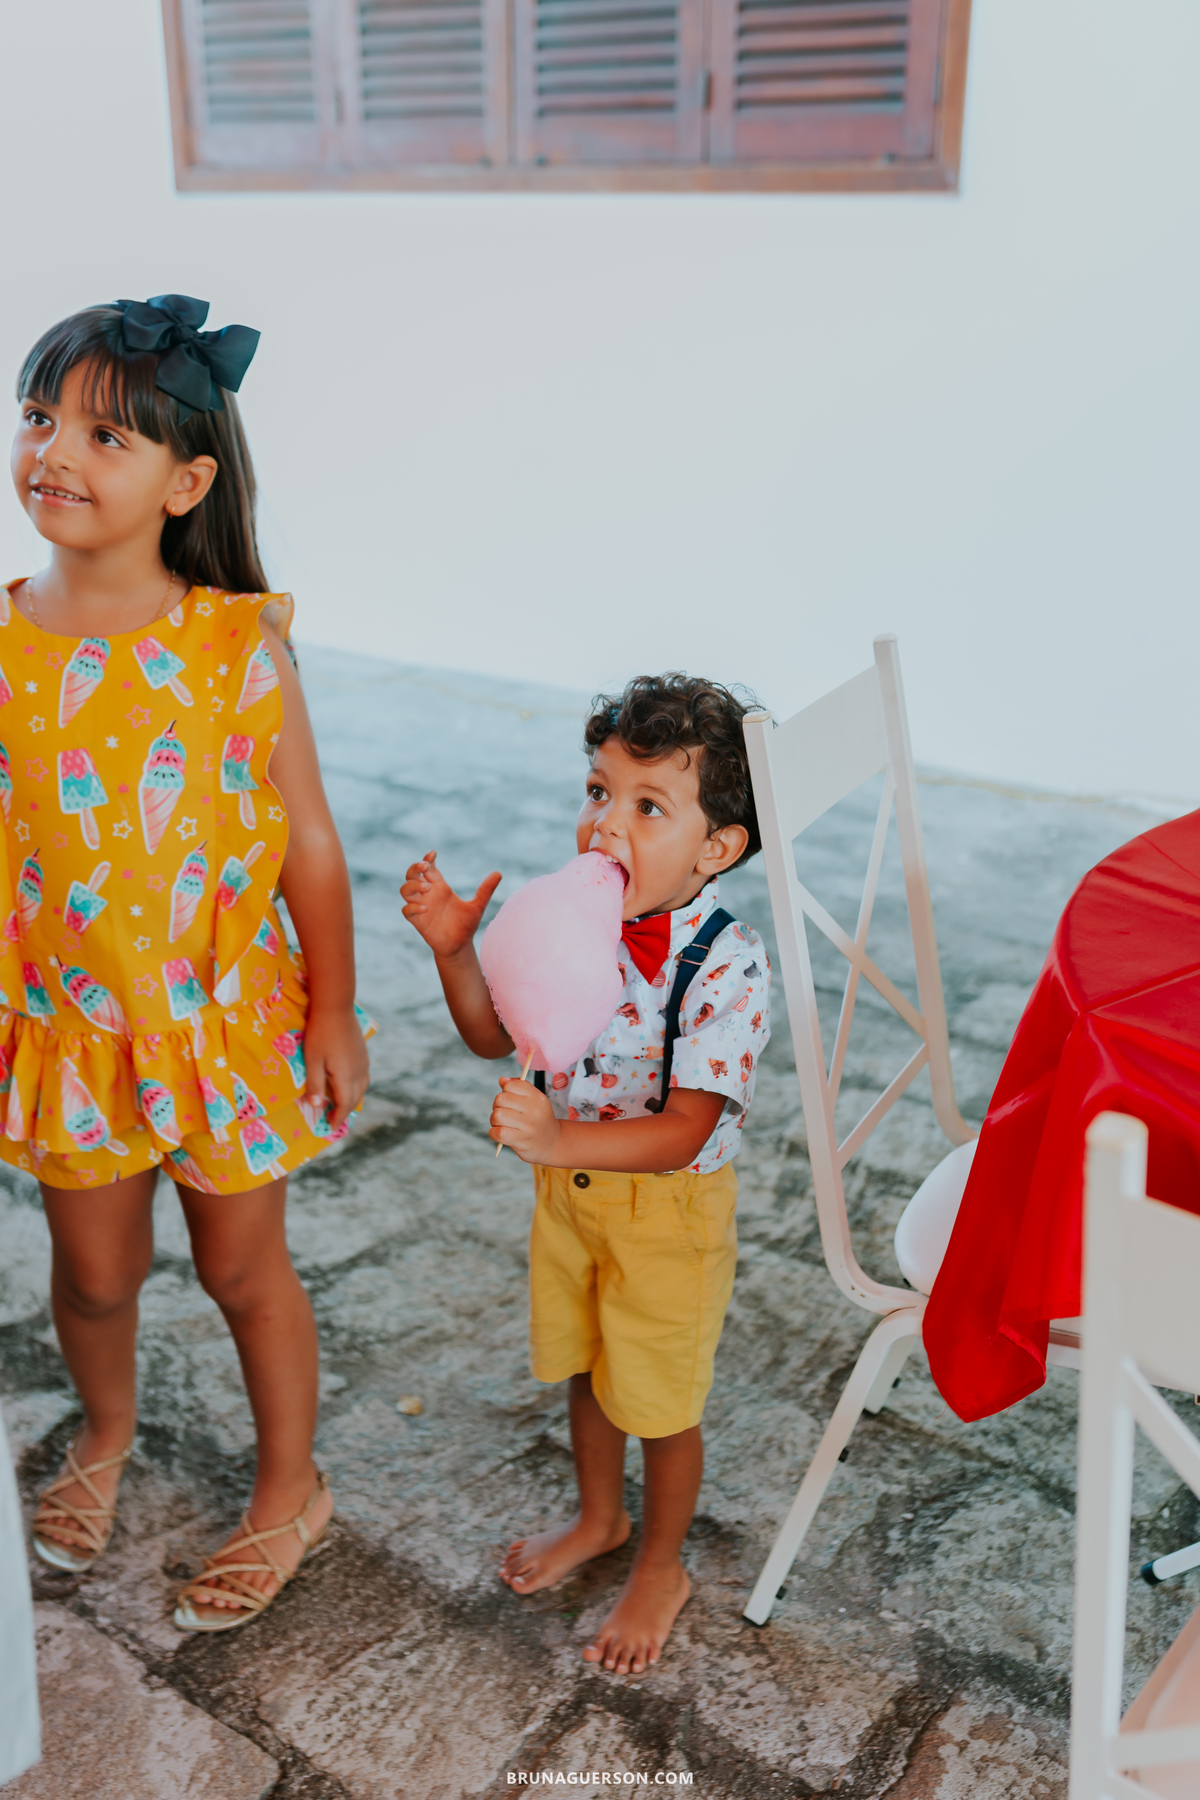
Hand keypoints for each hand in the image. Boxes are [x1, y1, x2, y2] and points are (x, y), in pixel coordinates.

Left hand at [303, 1005, 369, 1130]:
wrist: (336, 1006)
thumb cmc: (320, 1033)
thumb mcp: (312, 1060)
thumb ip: (314, 1084)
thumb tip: (316, 1107)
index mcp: (346, 1076)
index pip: (345, 1105)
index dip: (338, 1118)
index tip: (330, 1127)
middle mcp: (359, 1072)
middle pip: (355, 1099)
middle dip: (345, 1111)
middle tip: (333, 1119)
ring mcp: (363, 1062)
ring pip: (362, 1088)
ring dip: (352, 1099)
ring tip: (340, 1104)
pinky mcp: (363, 1053)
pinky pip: (363, 1077)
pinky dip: (355, 1087)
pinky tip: (346, 1083)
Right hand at [401, 851, 501, 960]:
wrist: (459, 946)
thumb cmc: (466, 925)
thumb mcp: (478, 906)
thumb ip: (485, 890)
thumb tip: (499, 873)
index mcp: (440, 887)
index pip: (428, 868)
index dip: (427, 859)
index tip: (432, 854)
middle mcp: (428, 895)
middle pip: (412, 874)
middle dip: (414, 868)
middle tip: (424, 866)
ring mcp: (421, 907)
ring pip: (405, 890)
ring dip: (413, 885)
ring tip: (427, 887)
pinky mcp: (417, 921)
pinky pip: (406, 911)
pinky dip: (412, 907)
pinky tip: (425, 908)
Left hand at [490, 1077, 560, 1163]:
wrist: (553, 1143)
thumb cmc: (539, 1120)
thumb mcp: (535, 1101)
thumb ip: (519, 1087)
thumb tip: (502, 1080)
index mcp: (537, 1097)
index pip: (511, 1085)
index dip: (505, 1092)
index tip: (509, 1100)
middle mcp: (534, 1109)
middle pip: (500, 1099)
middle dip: (497, 1106)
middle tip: (504, 1114)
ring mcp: (528, 1126)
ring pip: (497, 1115)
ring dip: (494, 1121)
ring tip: (502, 1124)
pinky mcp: (520, 1140)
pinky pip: (497, 1132)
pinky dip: (494, 1133)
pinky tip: (500, 1134)